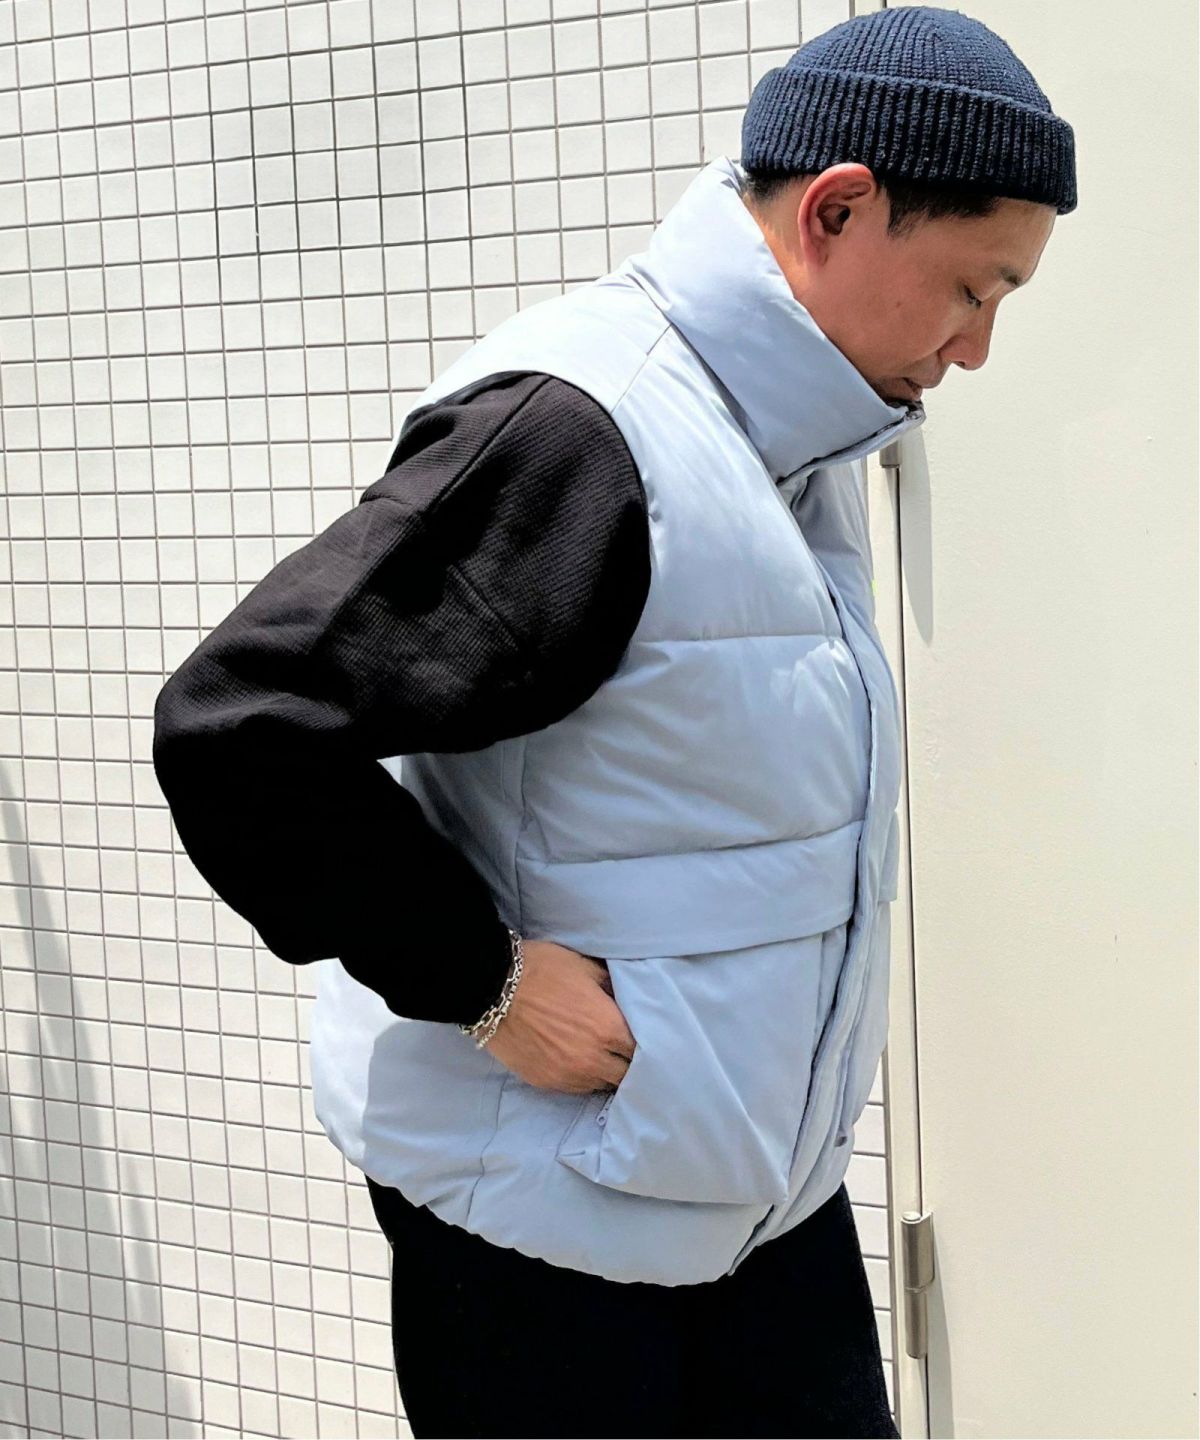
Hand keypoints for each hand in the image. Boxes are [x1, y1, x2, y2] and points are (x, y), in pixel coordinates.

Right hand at [482, 938, 635, 1093]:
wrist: (493, 988)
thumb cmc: (543, 970)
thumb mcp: (586, 967)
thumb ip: (613, 987)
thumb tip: (627, 998)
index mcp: (609, 1028)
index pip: (642, 1051)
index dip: (646, 1044)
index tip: (643, 1038)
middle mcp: (594, 1059)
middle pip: (626, 1075)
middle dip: (628, 1063)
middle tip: (625, 1051)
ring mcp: (569, 1075)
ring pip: (601, 1085)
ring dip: (606, 1073)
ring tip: (603, 1059)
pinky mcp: (546, 1082)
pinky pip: (576, 1089)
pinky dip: (583, 1078)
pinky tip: (580, 1064)